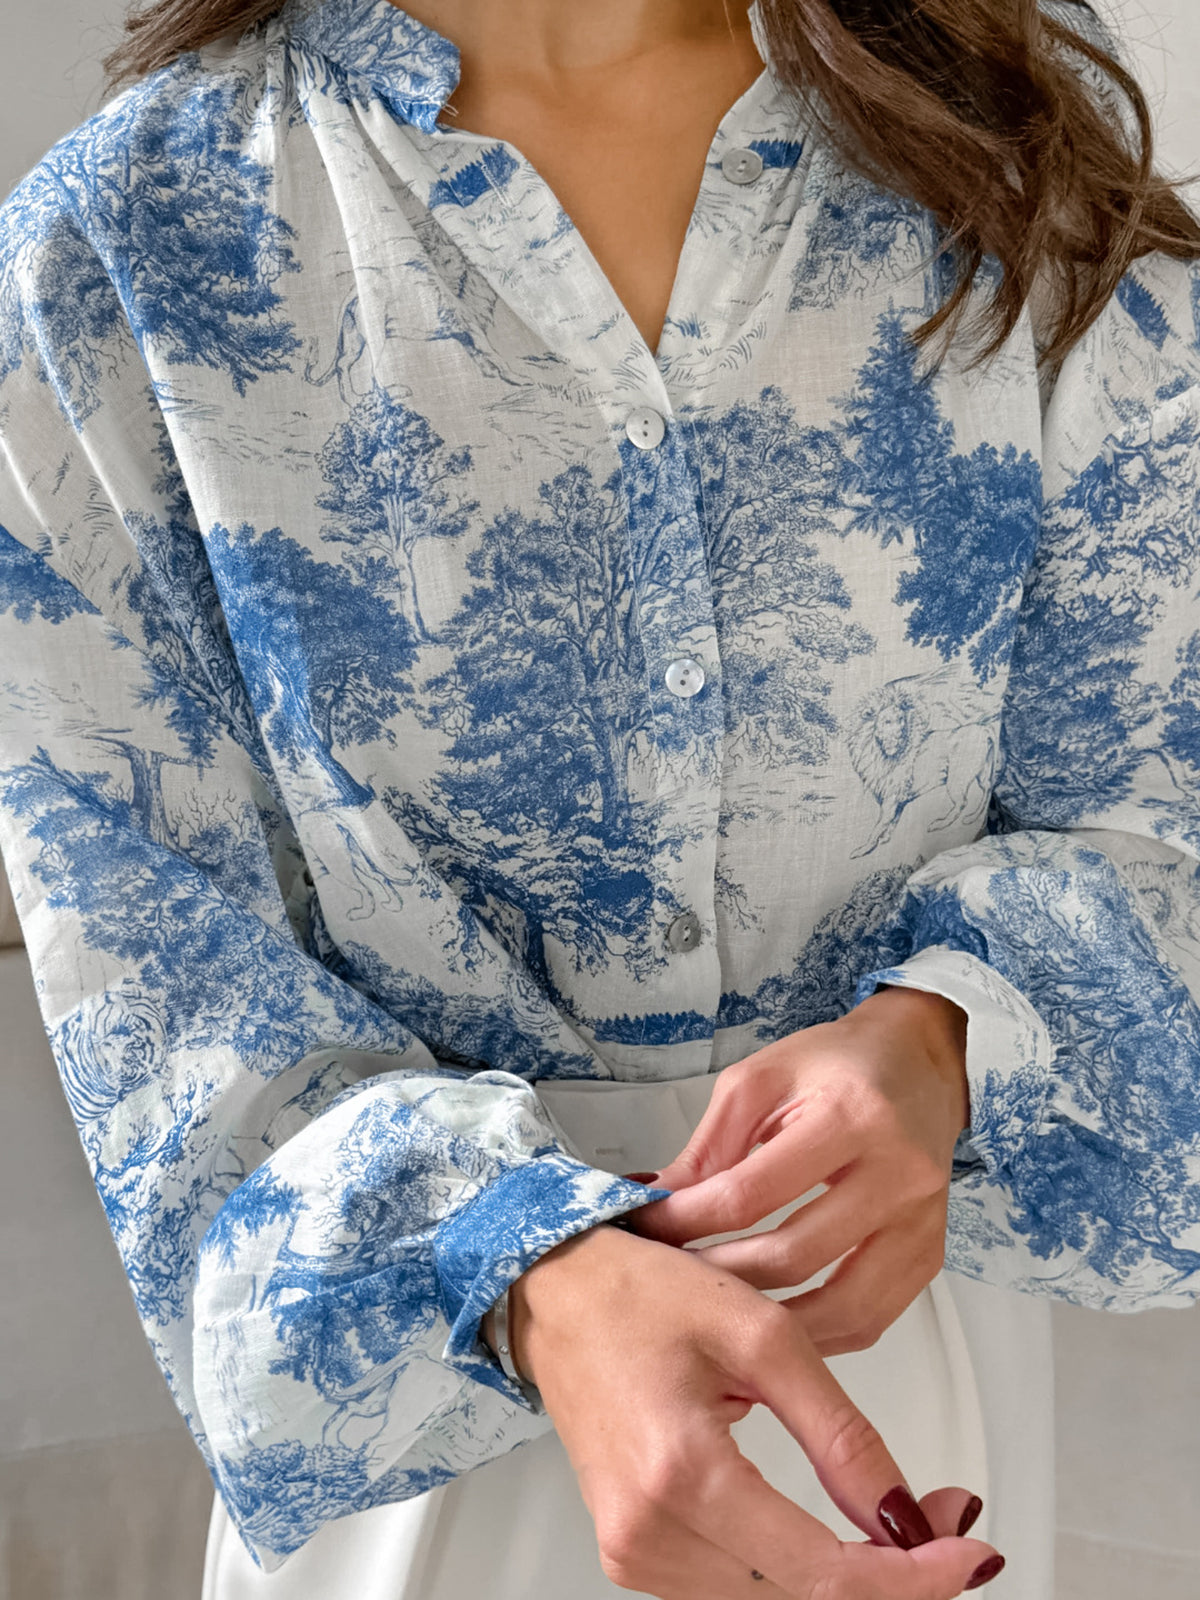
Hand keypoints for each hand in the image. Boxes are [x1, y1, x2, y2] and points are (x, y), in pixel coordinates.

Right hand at [501, 1222, 999, 1598]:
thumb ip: (840, 1432)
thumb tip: (905, 1515)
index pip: (822, 1574)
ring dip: (846, 1574)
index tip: (970, 1554)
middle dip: (891, 1572)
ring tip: (896, 1518)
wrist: (557, 1292)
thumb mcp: (760, 1336)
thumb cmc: (640, 1294)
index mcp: (681, 1474)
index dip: (911, 1578)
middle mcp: (649, 1532)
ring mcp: (634, 1551)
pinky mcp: (632, 1552)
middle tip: (944, 1518)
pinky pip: (735, 1587)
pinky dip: (795, 1569)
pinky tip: (830, 1532)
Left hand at [626, 987, 968, 1355]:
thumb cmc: (833, 1064)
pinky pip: (871, 1318)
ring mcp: (920, 1219)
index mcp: (849, 1115)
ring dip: (771, 1323)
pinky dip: (819, 1333)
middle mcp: (897, 1171)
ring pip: (840, 1306)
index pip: (751, 1192)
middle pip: (794, 1255)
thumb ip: (709, 1148)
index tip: (645, 1230)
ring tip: (718, 1314)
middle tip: (672, 1282)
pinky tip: (775, 1324)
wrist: (919, 1061)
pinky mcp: (931, 1253)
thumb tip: (654, 1204)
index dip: (688, 1220)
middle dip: (721, 1277)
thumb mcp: (760, 1080)